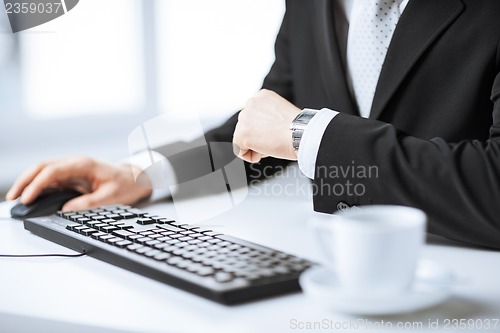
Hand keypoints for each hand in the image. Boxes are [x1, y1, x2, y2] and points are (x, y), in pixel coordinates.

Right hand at [6, 157, 152, 210]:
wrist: (136, 178)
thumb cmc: (126, 184)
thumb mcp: (111, 197)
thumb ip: (89, 203)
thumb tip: (66, 210)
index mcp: (84, 164)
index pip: (53, 171)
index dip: (37, 184)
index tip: (27, 199)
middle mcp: (75, 163)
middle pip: (42, 167)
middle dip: (25, 181)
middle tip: (13, 198)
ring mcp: (72, 168)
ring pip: (44, 171)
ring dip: (29, 182)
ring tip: (17, 199)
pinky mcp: (72, 175)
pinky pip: (51, 178)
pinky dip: (38, 186)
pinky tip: (31, 196)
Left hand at [233, 89, 299, 162]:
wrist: (301, 134)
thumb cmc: (298, 128)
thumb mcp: (281, 114)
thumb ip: (268, 117)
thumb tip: (260, 130)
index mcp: (262, 96)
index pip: (254, 117)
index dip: (264, 129)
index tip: (276, 132)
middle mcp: (250, 103)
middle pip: (246, 127)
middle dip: (259, 137)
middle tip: (275, 139)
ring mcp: (244, 118)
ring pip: (243, 139)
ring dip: (256, 146)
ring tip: (272, 143)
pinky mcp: (241, 134)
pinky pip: (239, 150)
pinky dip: (251, 156)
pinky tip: (265, 150)